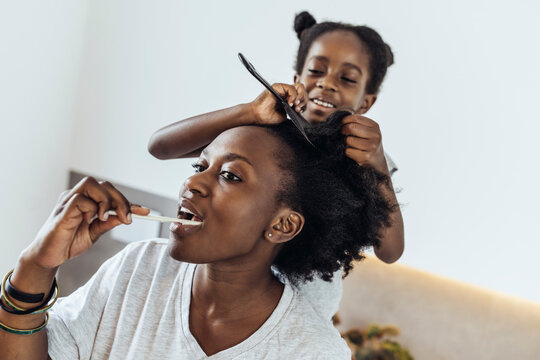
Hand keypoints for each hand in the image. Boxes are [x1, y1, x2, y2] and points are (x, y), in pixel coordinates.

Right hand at [22, 177, 149, 269]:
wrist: (49, 257)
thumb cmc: (69, 242)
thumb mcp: (96, 232)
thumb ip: (110, 222)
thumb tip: (128, 216)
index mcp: (86, 200)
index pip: (110, 193)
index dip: (128, 201)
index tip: (145, 212)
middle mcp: (77, 196)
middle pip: (104, 185)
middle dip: (120, 200)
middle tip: (127, 218)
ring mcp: (68, 201)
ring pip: (92, 185)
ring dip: (105, 201)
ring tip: (105, 218)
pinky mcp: (62, 210)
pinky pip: (80, 199)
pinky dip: (90, 209)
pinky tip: (89, 221)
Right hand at [250, 83, 306, 124]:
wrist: (258, 115)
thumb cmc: (268, 116)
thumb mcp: (284, 115)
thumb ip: (293, 111)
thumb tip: (301, 109)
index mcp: (289, 98)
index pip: (302, 96)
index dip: (304, 103)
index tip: (300, 111)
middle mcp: (286, 92)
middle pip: (303, 90)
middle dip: (303, 101)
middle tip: (298, 109)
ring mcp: (282, 88)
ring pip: (299, 87)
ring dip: (300, 97)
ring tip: (294, 105)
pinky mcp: (278, 86)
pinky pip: (291, 88)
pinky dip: (293, 96)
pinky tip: (289, 103)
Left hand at [341, 114, 388, 174]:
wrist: (377, 160)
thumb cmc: (368, 142)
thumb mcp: (367, 130)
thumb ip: (357, 123)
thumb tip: (340, 118)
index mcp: (375, 126)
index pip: (356, 118)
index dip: (345, 120)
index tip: (342, 123)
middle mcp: (375, 135)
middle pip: (351, 127)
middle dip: (343, 130)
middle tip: (343, 133)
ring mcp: (372, 146)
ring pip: (349, 140)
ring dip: (346, 142)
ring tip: (351, 144)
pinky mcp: (366, 157)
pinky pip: (348, 151)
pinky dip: (348, 151)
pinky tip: (353, 152)